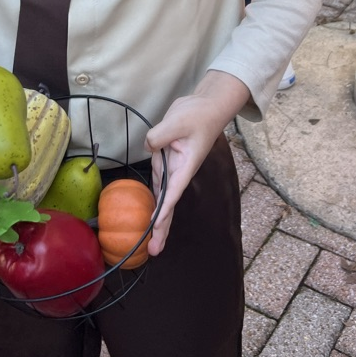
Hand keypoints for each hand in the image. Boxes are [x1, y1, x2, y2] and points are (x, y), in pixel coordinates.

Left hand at [144, 71, 249, 254]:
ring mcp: (173, 164)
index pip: (172, 193)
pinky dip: (154, 194)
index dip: (163, 212)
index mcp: (186, 165)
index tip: (156, 230)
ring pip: (161, 193)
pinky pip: (157, 175)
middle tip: (154, 251)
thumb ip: (159, 136)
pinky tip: (150, 210)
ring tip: (152, 240)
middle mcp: (179, 169)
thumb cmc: (199, 115)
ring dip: (157, 215)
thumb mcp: (177, 121)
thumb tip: (148, 146)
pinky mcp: (167, 156)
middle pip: (168, 202)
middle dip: (162, 227)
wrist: (207, 105)